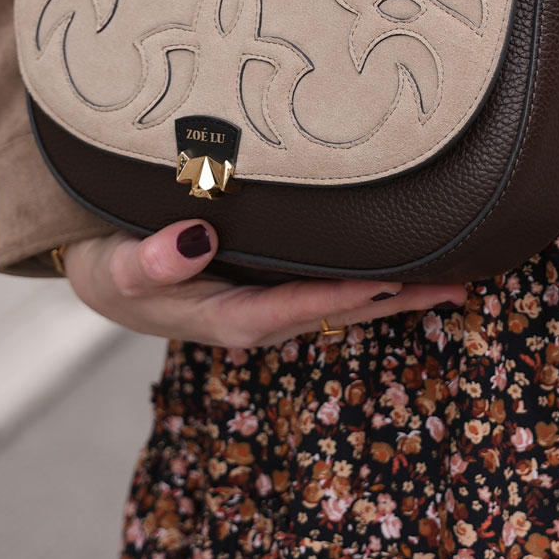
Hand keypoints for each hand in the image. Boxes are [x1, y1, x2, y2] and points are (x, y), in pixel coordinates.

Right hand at [62, 220, 465, 353]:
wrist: (100, 271)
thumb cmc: (109, 267)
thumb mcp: (115, 269)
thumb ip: (148, 262)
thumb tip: (192, 240)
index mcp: (228, 318)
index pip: (294, 308)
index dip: (339, 297)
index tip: (388, 281)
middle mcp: (259, 317)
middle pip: (339, 312)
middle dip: (396, 299)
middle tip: (459, 283)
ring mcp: (270, 304)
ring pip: (345, 300)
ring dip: (398, 290)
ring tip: (457, 276)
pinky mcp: (274, 286)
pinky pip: (333, 284)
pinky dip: (373, 277)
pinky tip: (410, 264)